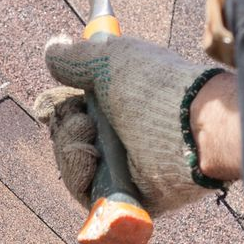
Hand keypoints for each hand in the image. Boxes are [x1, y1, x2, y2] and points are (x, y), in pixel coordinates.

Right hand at [33, 34, 233, 214]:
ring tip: (90, 138)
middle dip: (65, 128)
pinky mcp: (126, 195)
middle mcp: (120, 135)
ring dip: (69, 149)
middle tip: (84, 121)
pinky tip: (90, 159)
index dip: (58, 107)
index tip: (52, 103)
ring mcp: (123, 167)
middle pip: (67, 138)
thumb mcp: (110, 59)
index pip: (73, 109)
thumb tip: (52, 48)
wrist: (191, 126)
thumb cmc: (155, 87)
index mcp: (117, 102)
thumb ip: (75, 57)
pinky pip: (87, 193)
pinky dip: (80, 176)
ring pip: (72, 165)